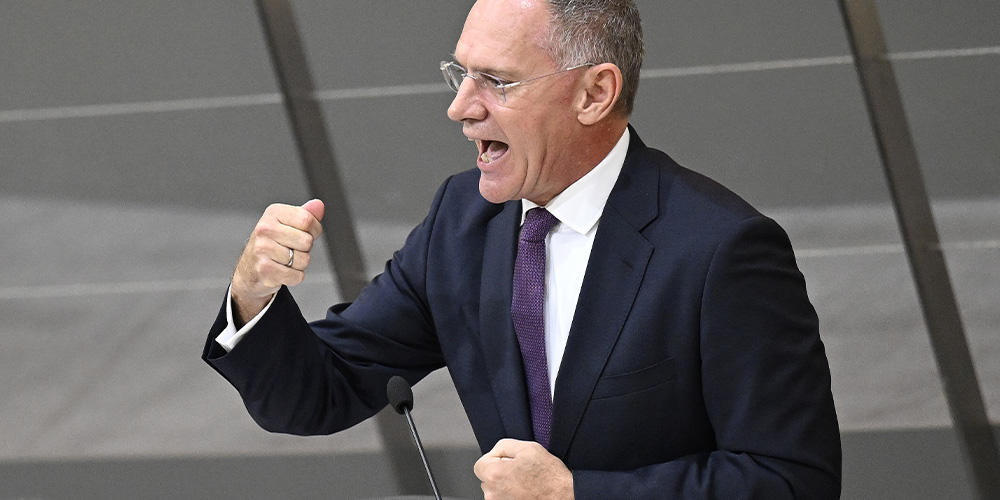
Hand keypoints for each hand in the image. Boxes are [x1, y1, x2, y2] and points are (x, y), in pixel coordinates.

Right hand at [230, 199, 324, 324]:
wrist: (249, 270)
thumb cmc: (271, 244)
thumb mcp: (288, 224)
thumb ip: (306, 214)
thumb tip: (319, 205)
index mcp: (273, 213)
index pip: (307, 219)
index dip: (314, 230)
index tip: (306, 233)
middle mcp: (265, 229)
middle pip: (307, 241)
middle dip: (305, 249)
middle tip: (291, 249)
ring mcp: (263, 249)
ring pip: (303, 260)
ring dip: (299, 264)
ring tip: (285, 260)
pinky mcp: (264, 269)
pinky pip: (296, 275)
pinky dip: (294, 276)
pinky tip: (282, 270)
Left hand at [474, 439, 573, 499]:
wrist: (563, 496)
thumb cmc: (549, 475)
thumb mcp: (527, 447)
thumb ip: (503, 445)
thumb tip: (496, 452)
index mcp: (494, 474)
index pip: (479, 464)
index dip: (494, 459)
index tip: (507, 460)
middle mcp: (493, 493)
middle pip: (486, 478)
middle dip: (499, 471)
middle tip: (518, 469)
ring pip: (495, 490)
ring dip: (505, 484)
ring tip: (524, 481)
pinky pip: (504, 498)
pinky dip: (511, 494)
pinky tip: (525, 490)